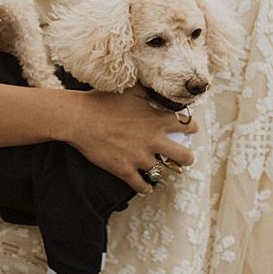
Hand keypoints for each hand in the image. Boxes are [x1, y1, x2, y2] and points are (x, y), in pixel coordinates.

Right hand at [64, 88, 198, 194]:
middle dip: (187, 158)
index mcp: (158, 120)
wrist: (81, 118)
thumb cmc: (104, 100)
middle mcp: (153, 140)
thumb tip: (161, 85)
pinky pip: (142, 186)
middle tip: (186, 158)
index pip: (187, 126)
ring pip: (163, 173)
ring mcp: (139, 157)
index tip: (191, 130)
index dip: (192, 128)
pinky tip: (147, 187)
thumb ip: (151, 90)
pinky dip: (146, 188)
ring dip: (163, 172)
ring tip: (162, 170)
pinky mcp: (124, 170)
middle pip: (184, 157)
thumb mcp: (133, 89)